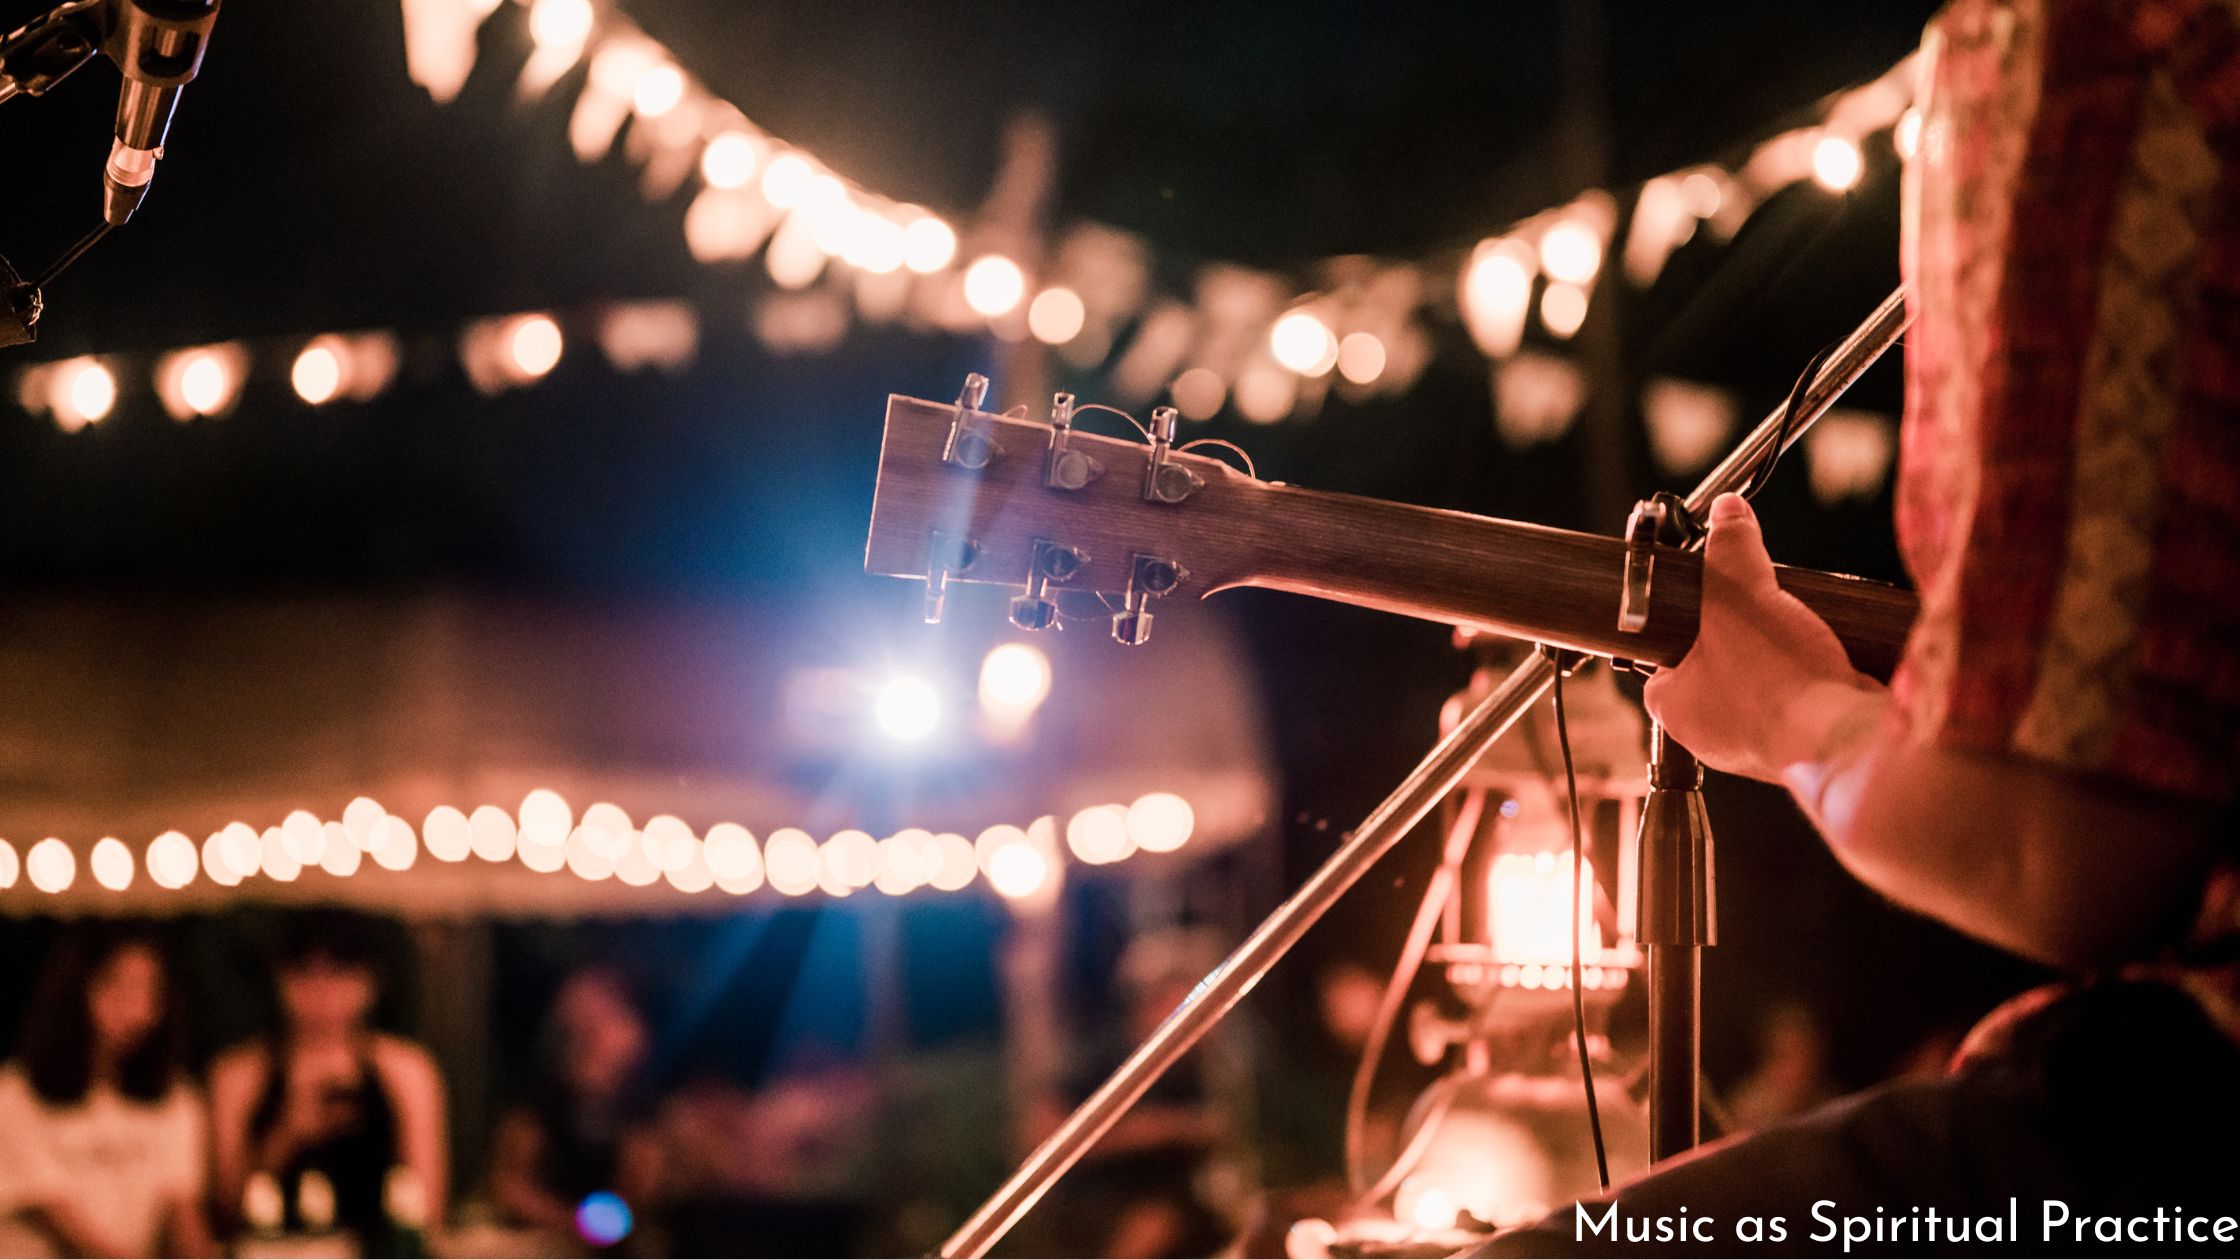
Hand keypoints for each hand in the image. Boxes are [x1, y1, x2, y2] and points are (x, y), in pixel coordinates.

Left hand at [1643, 493, 1884, 781]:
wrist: (1845, 742)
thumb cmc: (1776, 682)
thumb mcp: (1740, 597)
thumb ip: (1730, 551)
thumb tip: (1727, 513)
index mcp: (1675, 707)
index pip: (1660, 660)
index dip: (1681, 625)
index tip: (1705, 601)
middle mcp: (1710, 734)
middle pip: (1714, 670)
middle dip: (1739, 639)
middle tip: (1758, 611)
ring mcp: (1758, 746)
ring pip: (1760, 690)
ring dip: (1779, 661)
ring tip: (1795, 631)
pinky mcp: (1802, 750)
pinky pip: (1799, 707)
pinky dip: (1810, 683)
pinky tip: (1825, 660)